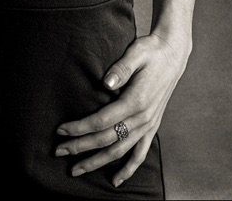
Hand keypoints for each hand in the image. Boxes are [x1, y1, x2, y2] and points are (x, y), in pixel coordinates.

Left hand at [55, 30, 191, 187]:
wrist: (173, 54)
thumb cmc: (151, 51)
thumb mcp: (137, 53)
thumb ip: (121, 68)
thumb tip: (105, 83)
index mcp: (136, 100)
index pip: (102, 121)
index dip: (80, 128)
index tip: (61, 130)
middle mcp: (142, 117)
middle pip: (106, 139)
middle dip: (81, 147)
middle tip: (58, 151)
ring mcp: (148, 124)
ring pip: (119, 151)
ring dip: (97, 162)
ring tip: (76, 169)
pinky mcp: (152, 126)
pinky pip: (140, 154)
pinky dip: (128, 169)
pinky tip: (115, 180)